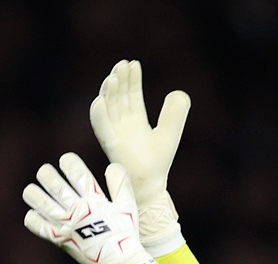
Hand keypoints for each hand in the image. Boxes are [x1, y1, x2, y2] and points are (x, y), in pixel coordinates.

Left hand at [23, 153, 178, 263]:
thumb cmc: (126, 235)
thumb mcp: (128, 208)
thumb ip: (120, 185)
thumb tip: (112, 166)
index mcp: (95, 200)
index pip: (77, 173)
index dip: (69, 162)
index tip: (65, 160)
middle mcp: (78, 210)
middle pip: (55, 185)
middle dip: (46, 174)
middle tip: (44, 172)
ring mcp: (67, 225)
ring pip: (42, 203)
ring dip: (33, 194)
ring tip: (31, 190)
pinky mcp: (60, 240)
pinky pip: (39, 227)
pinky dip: (33, 218)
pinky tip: (34, 213)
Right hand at [90, 60, 190, 255]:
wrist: (151, 185)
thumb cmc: (158, 162)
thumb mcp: (170, 132)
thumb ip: (175, 113)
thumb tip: (178, 92)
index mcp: (135, 120)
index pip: (131, 95)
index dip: (132, 80)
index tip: (134, 64)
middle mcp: (122, 124)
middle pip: (118, 97)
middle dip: (119, 80)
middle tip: (123, 64)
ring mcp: (114, 133)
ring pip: (108, 107)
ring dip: (108, 92)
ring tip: (113, 77)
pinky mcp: (110, 144)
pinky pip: (101, 127)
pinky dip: (99, 114)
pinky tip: (100, 100)